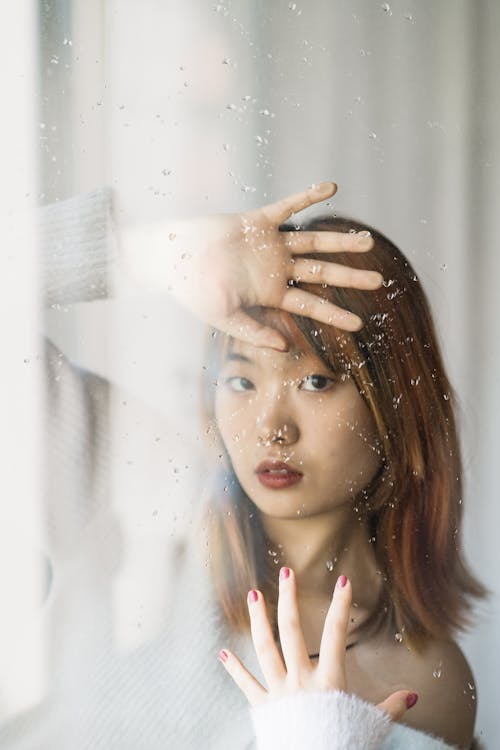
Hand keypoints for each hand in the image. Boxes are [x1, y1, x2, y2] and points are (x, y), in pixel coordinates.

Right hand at [122, 183, 382, 349]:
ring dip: (340, 242)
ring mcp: (269, 245)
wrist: (172, 259)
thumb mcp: (224, 318)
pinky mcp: (257, 221)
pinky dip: (307, 197)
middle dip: (350, 278)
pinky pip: (287, 206)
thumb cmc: (194, 291)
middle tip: (379, 282)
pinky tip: (331, 187)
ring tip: (368, 241)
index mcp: (271, 294)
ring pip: (312, 242)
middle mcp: (276, 270)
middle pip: (322, 274)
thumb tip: (283, 345)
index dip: (334, 315)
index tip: (360, 324)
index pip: (310, 306)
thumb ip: (253, 331)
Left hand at [218, 567, 417, 722]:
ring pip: (265, 647)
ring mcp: (279, 692)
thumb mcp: (370, 725)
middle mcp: (301, 680)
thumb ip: (390, 707)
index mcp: (329, 680)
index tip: (343, 580)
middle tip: (286, 572)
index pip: (336, 633)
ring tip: (253, 594)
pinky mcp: (263, 708)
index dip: (341, 606)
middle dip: (289, 597)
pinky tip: (221, 653)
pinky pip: (246, 684)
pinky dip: (233, 669)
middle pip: (291, 629)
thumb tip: (413, 697)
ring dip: (258, 619)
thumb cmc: (345, 745)